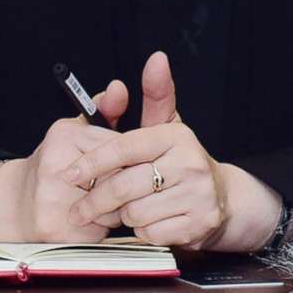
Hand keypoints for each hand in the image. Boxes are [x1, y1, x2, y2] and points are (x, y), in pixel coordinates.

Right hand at [0, 78, 130, 243]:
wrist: (11, 203)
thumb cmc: (52, 165)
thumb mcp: (75, 131)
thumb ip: (104, 109)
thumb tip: (119, 87)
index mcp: (63, 138)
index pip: (121, 149)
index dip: (130, 160)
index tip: (126, 164)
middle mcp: (55, 168)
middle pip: (120, 178)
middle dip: (124, 183)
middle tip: (112, 185)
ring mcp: (53, 201)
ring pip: (114, 207)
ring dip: (115, 207)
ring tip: (96, 201)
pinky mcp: (55, 230)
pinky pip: (100, 231)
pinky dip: (101, 228)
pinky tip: (86, 220)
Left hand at [64, 52, 278, 250]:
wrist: (223, 199)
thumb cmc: (181, 163)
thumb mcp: (167, 128)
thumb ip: (155, 95)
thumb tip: (157, 59)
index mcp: (176, 136)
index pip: (123, 148)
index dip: (91, 163)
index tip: (70, 175)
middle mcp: (190, 163)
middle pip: (123, 186)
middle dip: (95, 201)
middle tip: (80, 209)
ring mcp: (197, 195)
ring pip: (134, 213)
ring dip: (125, 216)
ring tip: (133, 208)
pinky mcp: (198, 224)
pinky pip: (150, 233)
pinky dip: (144, 232)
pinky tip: (153, 221)